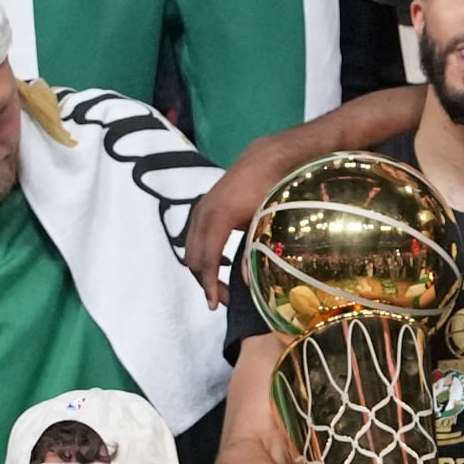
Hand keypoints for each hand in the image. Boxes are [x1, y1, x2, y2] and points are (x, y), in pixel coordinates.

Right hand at [186, 135, 297, 308]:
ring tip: (222, 287)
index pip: (207, 259)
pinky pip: (195, 237)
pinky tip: (223, 263)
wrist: (266, 159)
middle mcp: (203, 213)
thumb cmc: (272, 190)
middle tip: (223, 301)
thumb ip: (257, 252)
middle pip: (194, 257)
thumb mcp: (268, 223)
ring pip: (191, 248)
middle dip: (206, 282)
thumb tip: (248, 283)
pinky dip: (203, 254)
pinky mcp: (203, 208)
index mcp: (219, 218)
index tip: (215, 304)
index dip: (210, 284)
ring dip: (203, 270)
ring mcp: (201, 209)